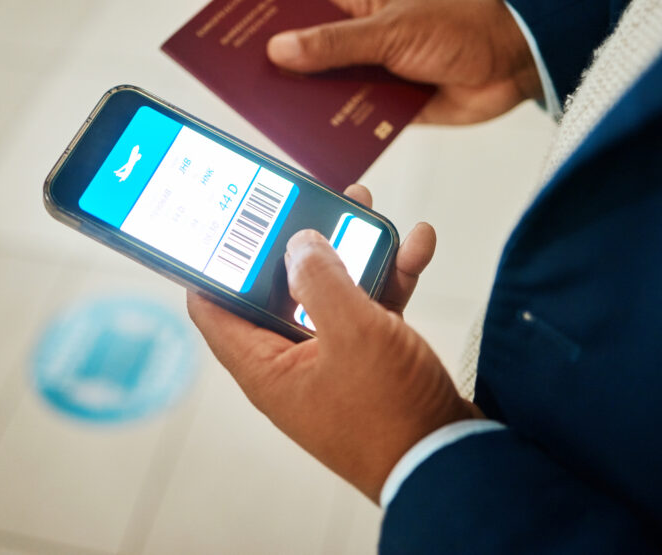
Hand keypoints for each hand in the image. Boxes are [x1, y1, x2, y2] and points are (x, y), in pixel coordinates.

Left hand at [187, 185, 482, 502]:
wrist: (451, 461)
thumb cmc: (391, 415)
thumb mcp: (353, 333)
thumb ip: (320, 280)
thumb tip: (298, 244)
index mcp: (265, 364)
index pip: (212, 305)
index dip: (210, 260)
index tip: (217, 218)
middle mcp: (291, 361)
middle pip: (277, 287)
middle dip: (294, 239)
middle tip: (304, 199)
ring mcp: (332, 359)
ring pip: (330, 290)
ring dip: (350, 249)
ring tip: (364, 206)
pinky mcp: (370, 360)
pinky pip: (370, 307)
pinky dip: (389, 276)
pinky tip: (414, 244)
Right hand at [267, 0, 541, 124]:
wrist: (515, 61)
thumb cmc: (459, 25)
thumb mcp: (391, 31)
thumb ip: (336, 44)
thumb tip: (281, 49)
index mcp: (363, 7)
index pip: (308, 16)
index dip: (277, 31)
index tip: (242, 47)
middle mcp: (368, 41)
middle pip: (317, 60)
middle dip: (291, 76)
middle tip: (252, 93)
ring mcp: (382, 75)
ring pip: (336, 94)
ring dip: (316, 107)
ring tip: (278, 122)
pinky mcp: (397, 110)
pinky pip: (361, 121)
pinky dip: (344, 130)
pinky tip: (320, 143)